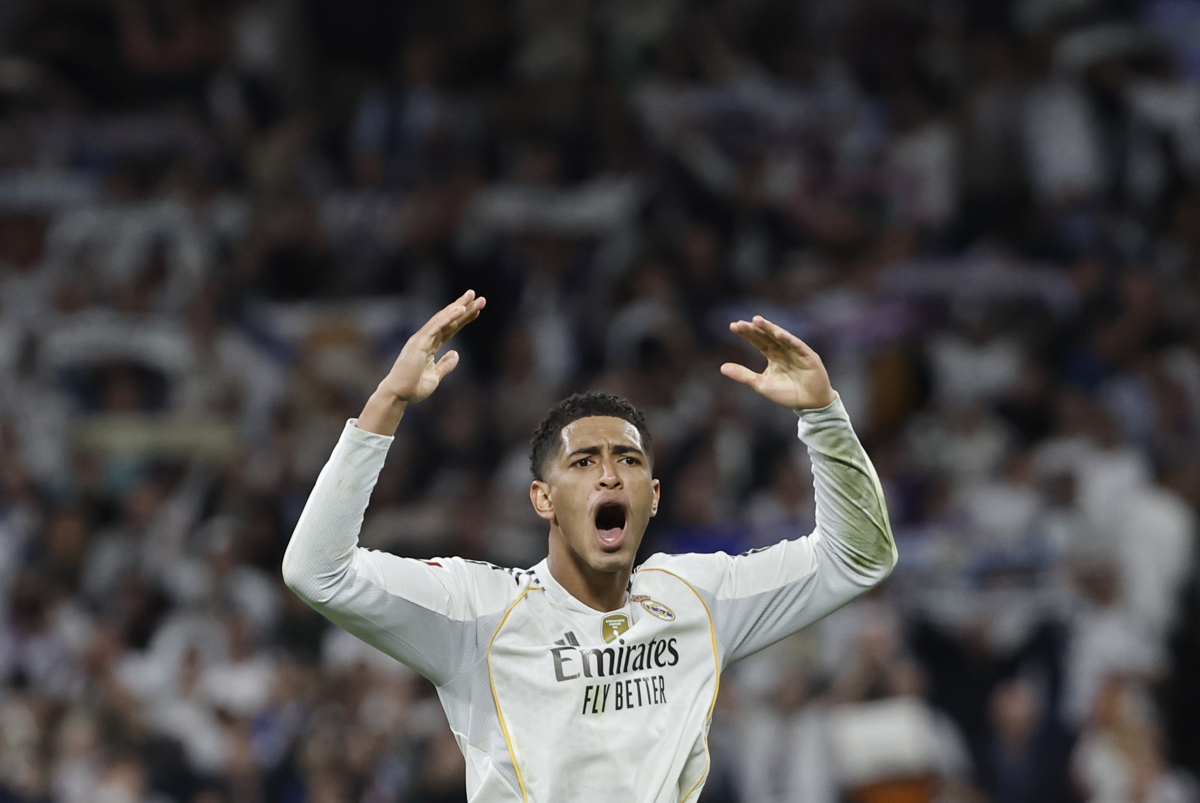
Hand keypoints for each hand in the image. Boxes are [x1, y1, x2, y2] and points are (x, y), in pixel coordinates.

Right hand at [358, 290, 485, 434]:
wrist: (399, 395)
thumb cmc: (413, 388)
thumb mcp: (435, 376)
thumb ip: (445, 365)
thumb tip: (456, 353)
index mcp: (429, 346)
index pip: (450, 329)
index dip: (463, 319)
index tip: (477, 310)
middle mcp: (425, 339)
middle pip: (448, 320)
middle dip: (463, 307)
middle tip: (479, 297)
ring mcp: (422, 339)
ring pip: (443, 319)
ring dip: (458, 306)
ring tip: (472, 296)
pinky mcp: (419, 343)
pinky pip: (436, 327)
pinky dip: (448, 317)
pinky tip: (460, 310)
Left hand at [720, 316, 835, 409]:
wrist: (809, 403)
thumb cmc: (787, 394)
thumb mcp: (761, 384)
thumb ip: (743, 375)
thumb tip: (722, 367)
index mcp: (772, 355)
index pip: (758, 341)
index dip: (747, 333)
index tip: (733, 326)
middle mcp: (783, 350)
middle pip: (767, 336)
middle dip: (754, 329)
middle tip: (740, 323)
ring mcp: (796, 351)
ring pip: (780, 337)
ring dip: (770, 328)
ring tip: (757, 320)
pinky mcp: (808, 356)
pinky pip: (797, 345)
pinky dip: (788, 339)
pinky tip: (778, 333)